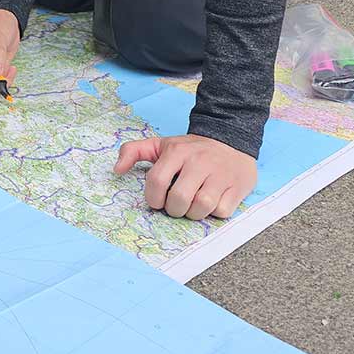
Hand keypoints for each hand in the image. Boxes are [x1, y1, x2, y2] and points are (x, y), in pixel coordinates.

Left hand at [113, 134, 256, 219]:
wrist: (231, 140)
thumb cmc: (191, 149)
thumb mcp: (162, 145)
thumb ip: (133, 151)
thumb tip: (116, 169)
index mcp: (177, 152)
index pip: (156, 181)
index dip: (153, 198)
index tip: (158, 201)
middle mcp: (198, 162)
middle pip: (179, 199)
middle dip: (174, 209)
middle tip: (176, 205)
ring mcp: (220, 174)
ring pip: (201, 207)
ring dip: (194, 213)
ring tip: (193, 205)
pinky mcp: (237, 186)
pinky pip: (222, 211)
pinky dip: (215, 213)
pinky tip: (213, 202)